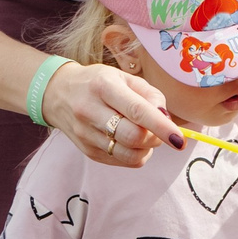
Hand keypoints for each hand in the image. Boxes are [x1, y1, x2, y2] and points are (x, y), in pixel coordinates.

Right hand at [43, 59, 176, 166]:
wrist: (58, 94)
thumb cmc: (98, 83)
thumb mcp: (124, 77)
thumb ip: (150, 95)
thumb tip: (166, 118)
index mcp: (104, 87)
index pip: (137, 111)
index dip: (161, 127)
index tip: (179, 138)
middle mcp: (90, 111)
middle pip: (133, 137)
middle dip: (155, 138)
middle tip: (159, 131)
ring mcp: (86, 134)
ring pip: (128, 154)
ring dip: (146, 149)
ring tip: (145, 136)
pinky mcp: (86, 151)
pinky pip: (121, 161)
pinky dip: (135, 155)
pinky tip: (131, 142)